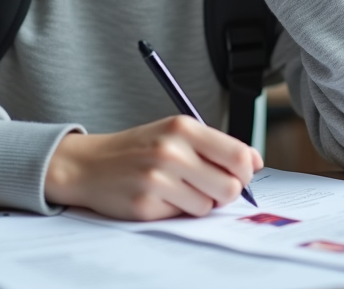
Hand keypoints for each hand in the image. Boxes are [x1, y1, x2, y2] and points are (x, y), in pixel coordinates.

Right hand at [44, 115, 263, 220]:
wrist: (88, 164)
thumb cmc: (138, 149)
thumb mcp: (175, 133)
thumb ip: (215, 146)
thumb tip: (255, 161)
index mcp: (182, 127)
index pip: (238, 154)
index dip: (246, 170)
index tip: (239, 174)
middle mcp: (171, 151)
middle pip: (230, 186)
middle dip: (225, 192)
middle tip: (208, 186)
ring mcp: (157, 179)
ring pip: (208, 205)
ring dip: (198, 202)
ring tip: (176, 188)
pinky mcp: (146, 205)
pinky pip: (183, 216)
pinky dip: (176, 210)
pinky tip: (159, 197)